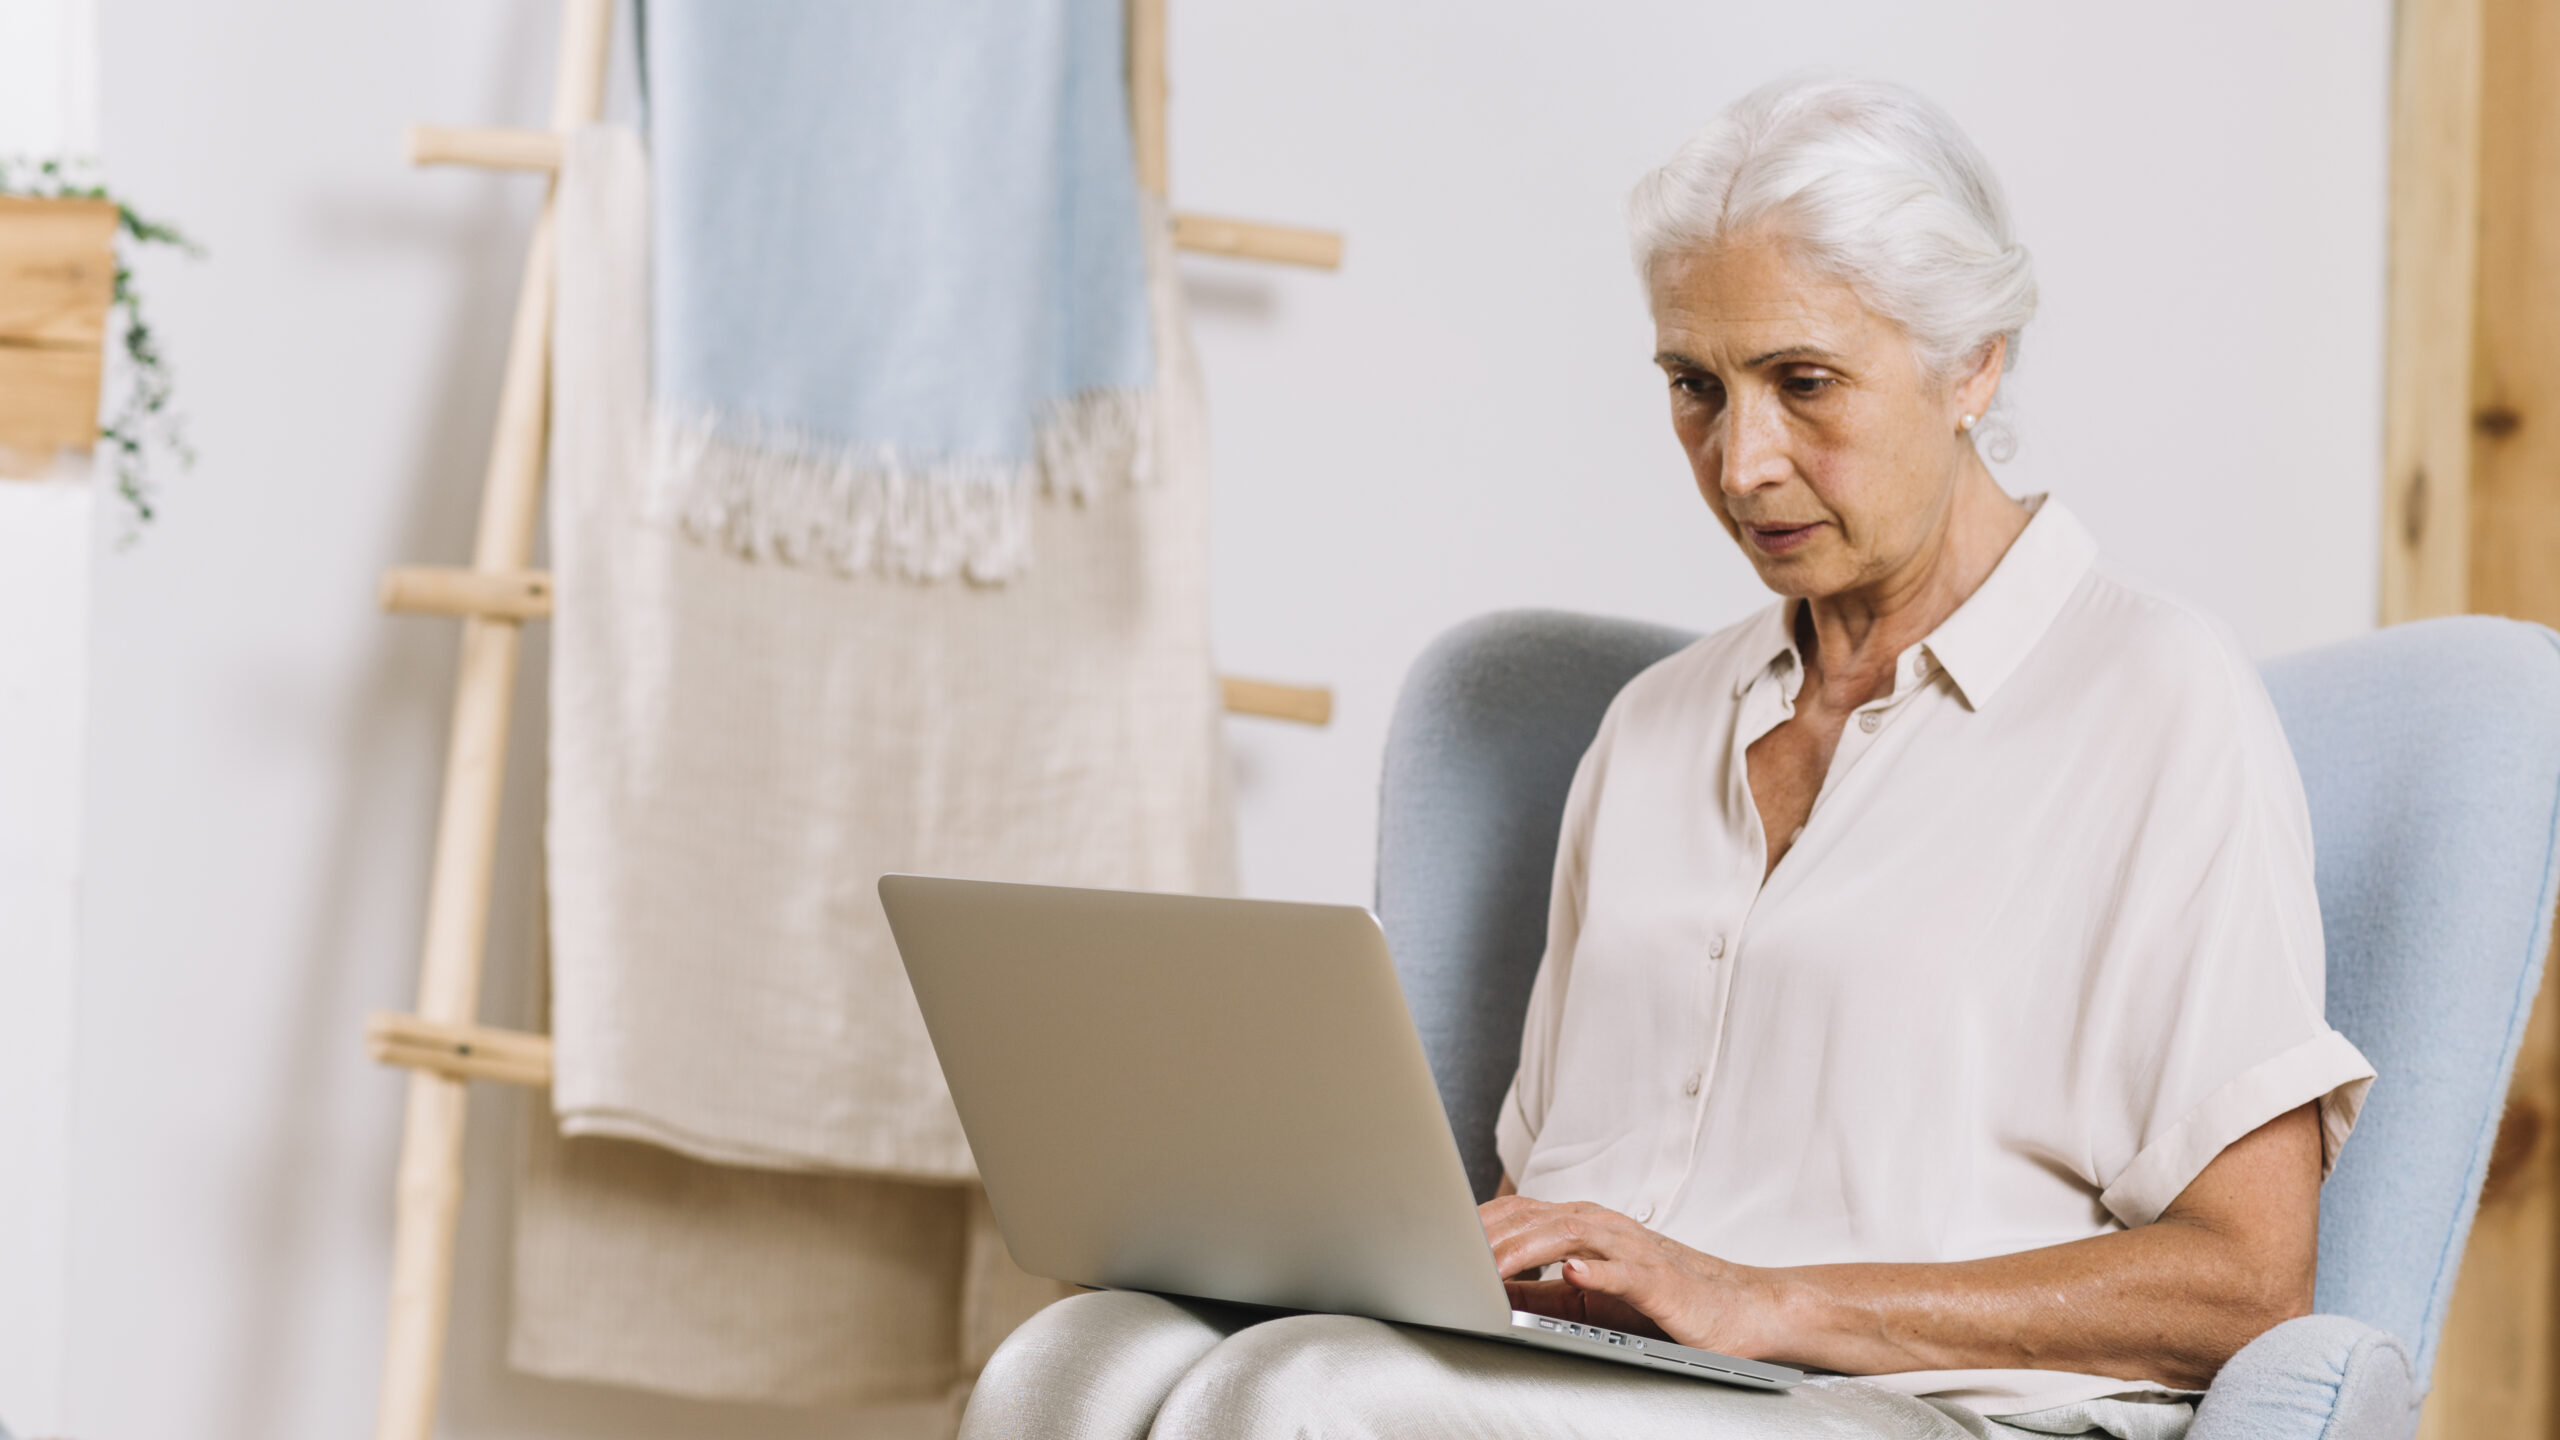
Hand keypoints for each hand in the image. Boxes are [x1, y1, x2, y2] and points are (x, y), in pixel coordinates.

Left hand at [1478, 1194, 1780, 1358]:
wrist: (1738, 1307)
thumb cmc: (1664, 1298)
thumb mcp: (1589, 1296)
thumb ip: (1542, 1292)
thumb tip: (1490, 1292)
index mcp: (1586, 1226)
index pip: (1521, 1213)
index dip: (1480, 1221)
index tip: (1439, 1232)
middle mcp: (1606, 1227)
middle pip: (1537, 1219)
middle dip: (1491, 1234)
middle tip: (1450, 1250)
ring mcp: (1634, 1250)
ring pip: (1573, 1236)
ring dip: (1529, 1248)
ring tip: (1492, 1263)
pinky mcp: (1661, 1281)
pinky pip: (1626, 1271)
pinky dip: (1598, 1269)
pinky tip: (1573, 1272)